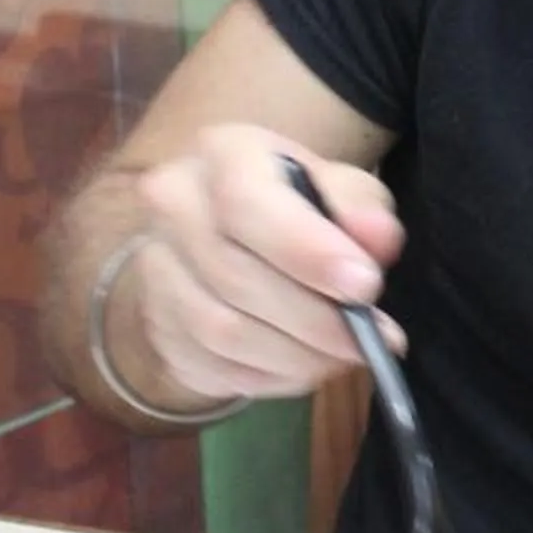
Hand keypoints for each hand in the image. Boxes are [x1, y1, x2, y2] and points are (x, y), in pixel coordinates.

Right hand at [109, 124, 406, 409]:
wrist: (229, 232)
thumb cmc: (297, 203)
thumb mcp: (338, 187)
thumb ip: (360, 207)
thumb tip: (375, 238)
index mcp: (221, 154)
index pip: (247, 203)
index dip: (308, 251)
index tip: (365, 286)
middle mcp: (174, 205)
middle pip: (237, 277)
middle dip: (316, 319)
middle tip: (371, 338)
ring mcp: (157, 270)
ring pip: (224, 332)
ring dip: (297, 356)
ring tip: (345, 354)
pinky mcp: (160, 328)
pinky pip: (216, 368)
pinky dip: (272, 377)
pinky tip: (306, 364)